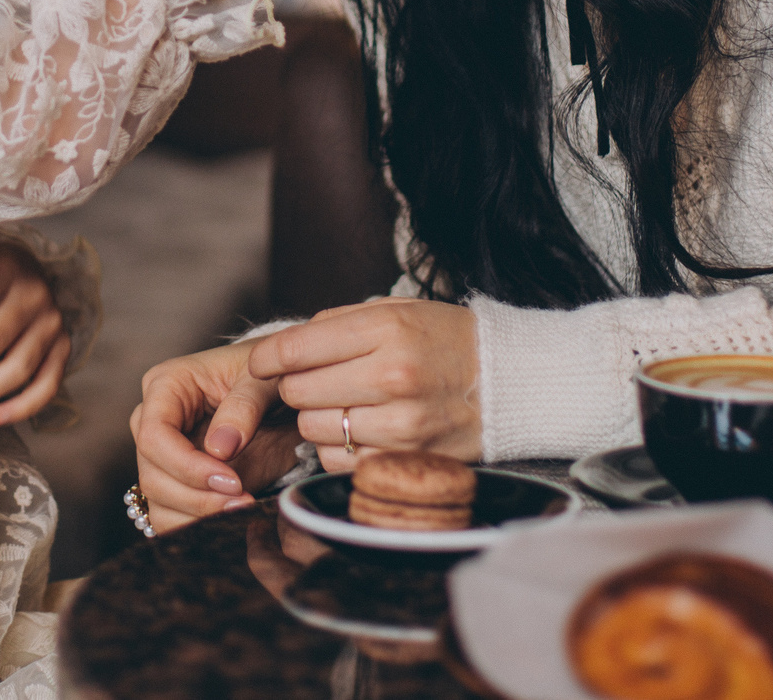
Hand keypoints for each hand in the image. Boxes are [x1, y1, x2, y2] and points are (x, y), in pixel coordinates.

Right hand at [129, 340, 304, 532]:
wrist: (284, 401)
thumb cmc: (270, 378)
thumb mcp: (264, 380)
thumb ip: (244, 406)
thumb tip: (219, 449)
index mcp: (166, 386)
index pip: (154, 435)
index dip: (187, 465)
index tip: (232, 480)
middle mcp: (156, 422)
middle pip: (152, 474)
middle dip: (196, 496)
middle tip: (242, 499)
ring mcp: (164, 457)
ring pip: (157, 502)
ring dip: (198, 516)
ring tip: (242, 509)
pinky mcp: (179, 484)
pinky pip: (169, 518)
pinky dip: (197, 527)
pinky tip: (231, 519)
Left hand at [246, 297, 481, 467]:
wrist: (510, 383)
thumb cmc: (446, 341)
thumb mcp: (397, 312)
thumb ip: (337, 323)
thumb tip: (282, 346)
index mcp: (387, 330)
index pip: (297, 348)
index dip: (268, 357)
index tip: (262, 362)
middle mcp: (392, 376)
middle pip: (298, 391)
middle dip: (298, 386)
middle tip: (319, 380)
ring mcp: (400, 424)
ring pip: (313, 429)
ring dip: (318, 418)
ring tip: (346, 404)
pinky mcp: (405, 460)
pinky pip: (337, 461)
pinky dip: (339, 449)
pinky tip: (362, 430)